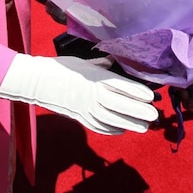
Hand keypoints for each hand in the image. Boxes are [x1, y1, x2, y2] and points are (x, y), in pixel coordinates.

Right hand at [0, 54, 157, 134]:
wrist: (39, 82)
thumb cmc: (63, 68)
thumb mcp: (86, 62)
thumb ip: (104, 66)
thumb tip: (118, 62)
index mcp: (95, 78)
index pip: (120, 85)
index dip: (137, 91)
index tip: (151, 96)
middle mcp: (92, 95)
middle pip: (119, 104)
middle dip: (138, 110)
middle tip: (154, 114)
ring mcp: (85, 109)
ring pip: (111, 119)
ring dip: (129, 124)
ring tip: (145, 126)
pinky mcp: (80, 118)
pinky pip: (99, 127)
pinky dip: (113, 130)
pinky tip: (123, 129)